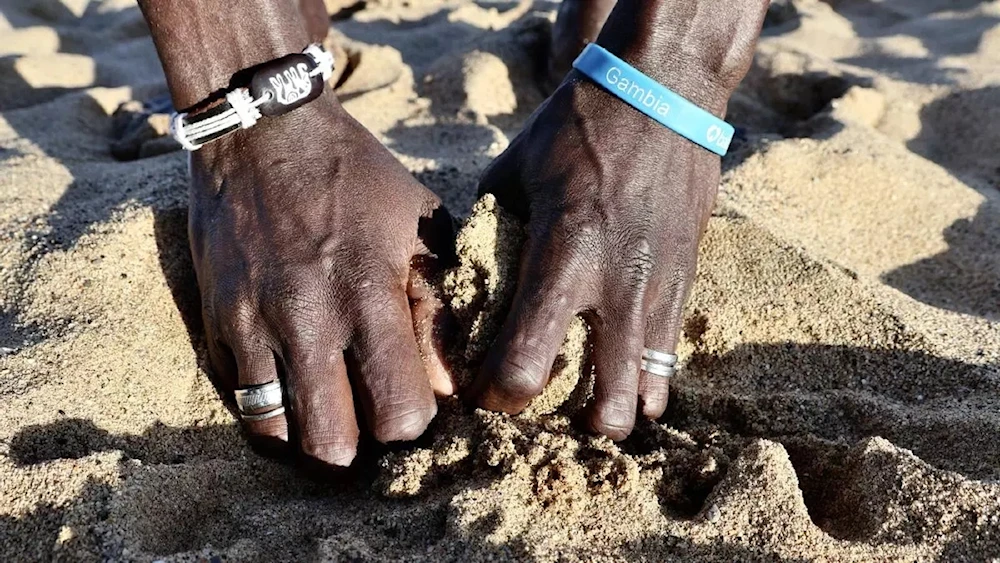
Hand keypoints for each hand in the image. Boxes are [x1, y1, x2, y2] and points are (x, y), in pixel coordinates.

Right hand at [190, 93, 451, 467]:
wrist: (262, 130)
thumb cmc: (357, 176)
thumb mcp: (421, 223)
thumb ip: (440, 306)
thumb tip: (450, 382)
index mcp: (370, 294)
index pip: (399, 414)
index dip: (413, 423)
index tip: (414, 401)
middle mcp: (306, 320)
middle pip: (332, 448)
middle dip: (359, 448)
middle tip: (369, 420)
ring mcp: (252, 324)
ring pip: (275, 435)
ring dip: (307, 435)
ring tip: (329, 410)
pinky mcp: (215, 320)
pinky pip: (239, 398)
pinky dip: (268, 403)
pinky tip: (291, 379)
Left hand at [469, 0, 765, 438]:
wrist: (661, 96)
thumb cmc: (573, 129)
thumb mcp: (510, 175)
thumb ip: (486, 237)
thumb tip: (460, 286)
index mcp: (563, 255)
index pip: (525, 363)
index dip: (496, 395)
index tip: (482, 390)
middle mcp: (617, 287)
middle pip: (605, 408)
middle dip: (566, 430)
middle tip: (538, 411)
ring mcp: (659, 292)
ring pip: (646, 397)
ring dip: (611, 411)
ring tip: (581, 402)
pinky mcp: (685, 287)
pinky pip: (668, 364)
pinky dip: (641, 383)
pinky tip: (616, 373)